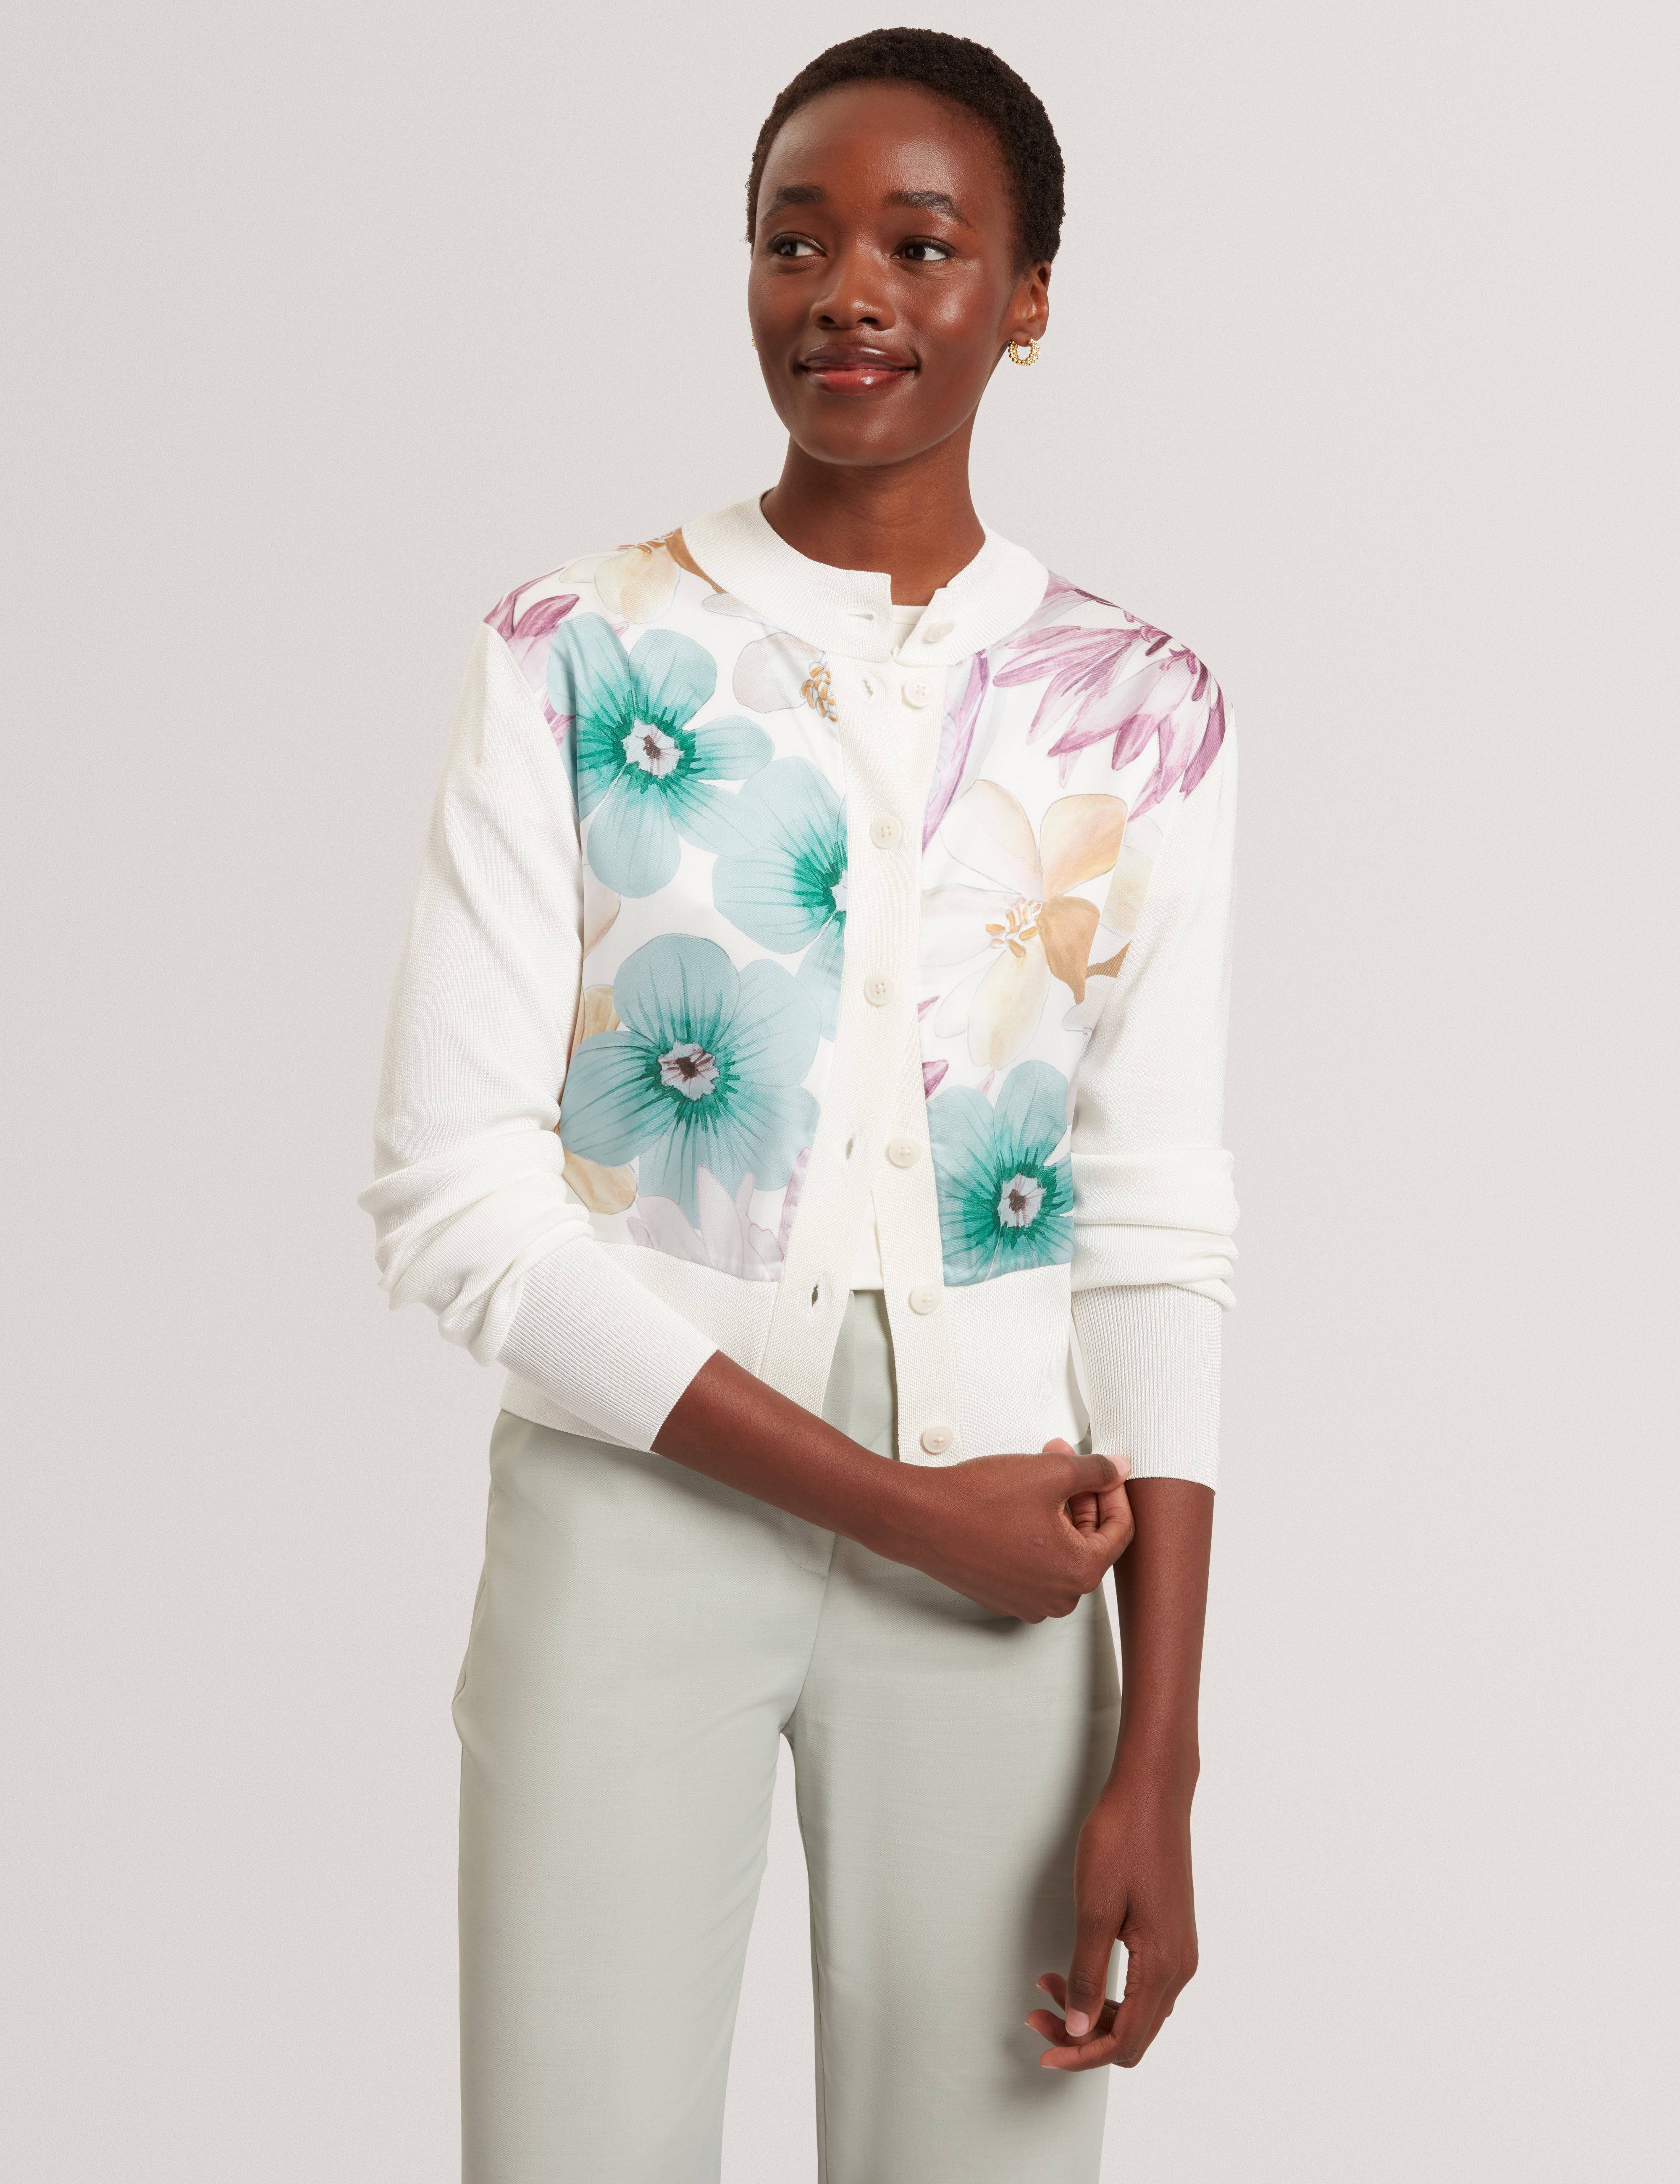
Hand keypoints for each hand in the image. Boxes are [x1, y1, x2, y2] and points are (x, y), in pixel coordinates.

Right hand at [879, 1439, 1132, 1620]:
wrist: (921, 1518)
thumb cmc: (977, 1502)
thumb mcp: (1051, 1472)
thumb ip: (1095, 1471)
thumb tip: (1116, 1470)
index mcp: (1078, 1573)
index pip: (1120, 1531)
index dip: (1113, 1492)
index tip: (1104, 1471)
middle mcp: (1056, 1597)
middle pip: (1088, 1541)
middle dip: (1080, 1495)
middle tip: (1063, 1459)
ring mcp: (1027, 1600)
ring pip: (1060, 1551)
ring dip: (1058, 1511)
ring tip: (1037, 1474)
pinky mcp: (1001, 1594)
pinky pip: (1033, 1563)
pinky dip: (1034, 1533)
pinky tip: (1019, 1504)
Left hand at [1026, 1770, 1197, 2069]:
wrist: (1152, 1792)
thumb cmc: (1123, 1839)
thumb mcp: (1095, 1908)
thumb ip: (1087, 1974)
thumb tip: (1079, 2028)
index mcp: (1163, 1965)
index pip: (1126, 2041)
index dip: (1082, 2055)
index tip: (1045, 2050)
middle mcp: (1179, 1966)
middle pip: (1134, 2034)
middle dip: (1084, 2036)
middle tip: (1037, 2014)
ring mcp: (1180, 1950)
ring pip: (1140, 2012)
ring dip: (1095, 2012)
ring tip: (1049, 1985)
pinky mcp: (1172, 1934)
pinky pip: (1145, 1986)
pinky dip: (1111, 1991)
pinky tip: (1080, 1969)